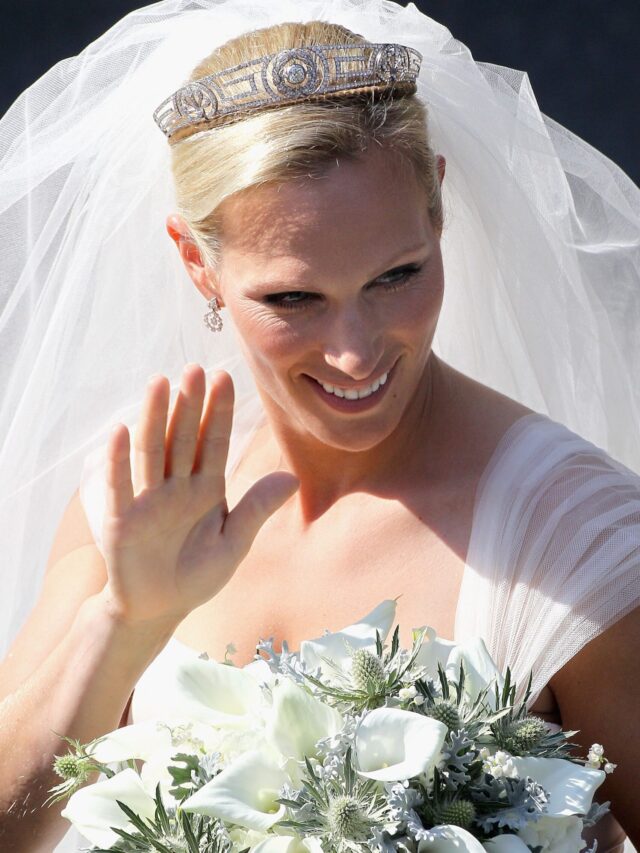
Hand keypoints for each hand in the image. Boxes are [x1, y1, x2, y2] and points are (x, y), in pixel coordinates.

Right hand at [99, 365, 297, 627]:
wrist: (158, 609)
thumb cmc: (196, 576)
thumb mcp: (233, 544)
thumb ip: (256, 509)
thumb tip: (292, 477)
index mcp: (206, 490)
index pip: (214, 443)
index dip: (219, 412)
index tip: (225, 377)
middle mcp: (177, 487)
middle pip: (183, 438)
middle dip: (190, 404)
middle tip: (195, 368)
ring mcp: (148, 500)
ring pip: (152, 451)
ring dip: (155, 418)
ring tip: (159, 382)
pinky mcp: (122, 520)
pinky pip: (120, 485)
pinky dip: (118, 460)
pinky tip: (121, 430)